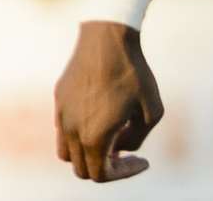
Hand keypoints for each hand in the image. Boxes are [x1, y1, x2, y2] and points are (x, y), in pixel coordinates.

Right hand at [54, 21, 163, 181]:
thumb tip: (121, 147)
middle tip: (127, 152)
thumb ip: (138, 137)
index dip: (124, 173)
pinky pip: (64, 129)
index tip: (143, 161)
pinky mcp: (59, 100)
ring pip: (67, 153)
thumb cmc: (134, 72)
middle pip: (82, 169)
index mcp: (94, 137)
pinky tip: (100, 117)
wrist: (108, 37)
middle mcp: (72, 131)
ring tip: (112, 138)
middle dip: (106, 167)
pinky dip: (79, 135)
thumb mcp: (152, 109)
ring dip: (87, 154)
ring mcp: (61, 116)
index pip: (102, 174)